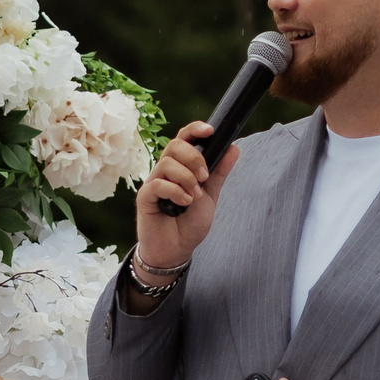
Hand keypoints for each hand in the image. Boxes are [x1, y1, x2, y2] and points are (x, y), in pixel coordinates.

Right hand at [134, 121, 240, 273]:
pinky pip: (158, 184)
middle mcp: (164, 171)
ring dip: (187, 178)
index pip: (183, 139)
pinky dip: (175, 191)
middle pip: (174, 145)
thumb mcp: (210, 195)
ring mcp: (153, 183)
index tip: (210, 131)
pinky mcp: (145, 198)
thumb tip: (234, 147)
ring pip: (167, 164)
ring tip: (195, 196)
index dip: (194, 130)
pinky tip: (184, 203)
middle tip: (204, 177)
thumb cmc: (189, 223)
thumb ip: (219, 173)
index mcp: (180, 167)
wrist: (176, 250)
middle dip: (194, 158)